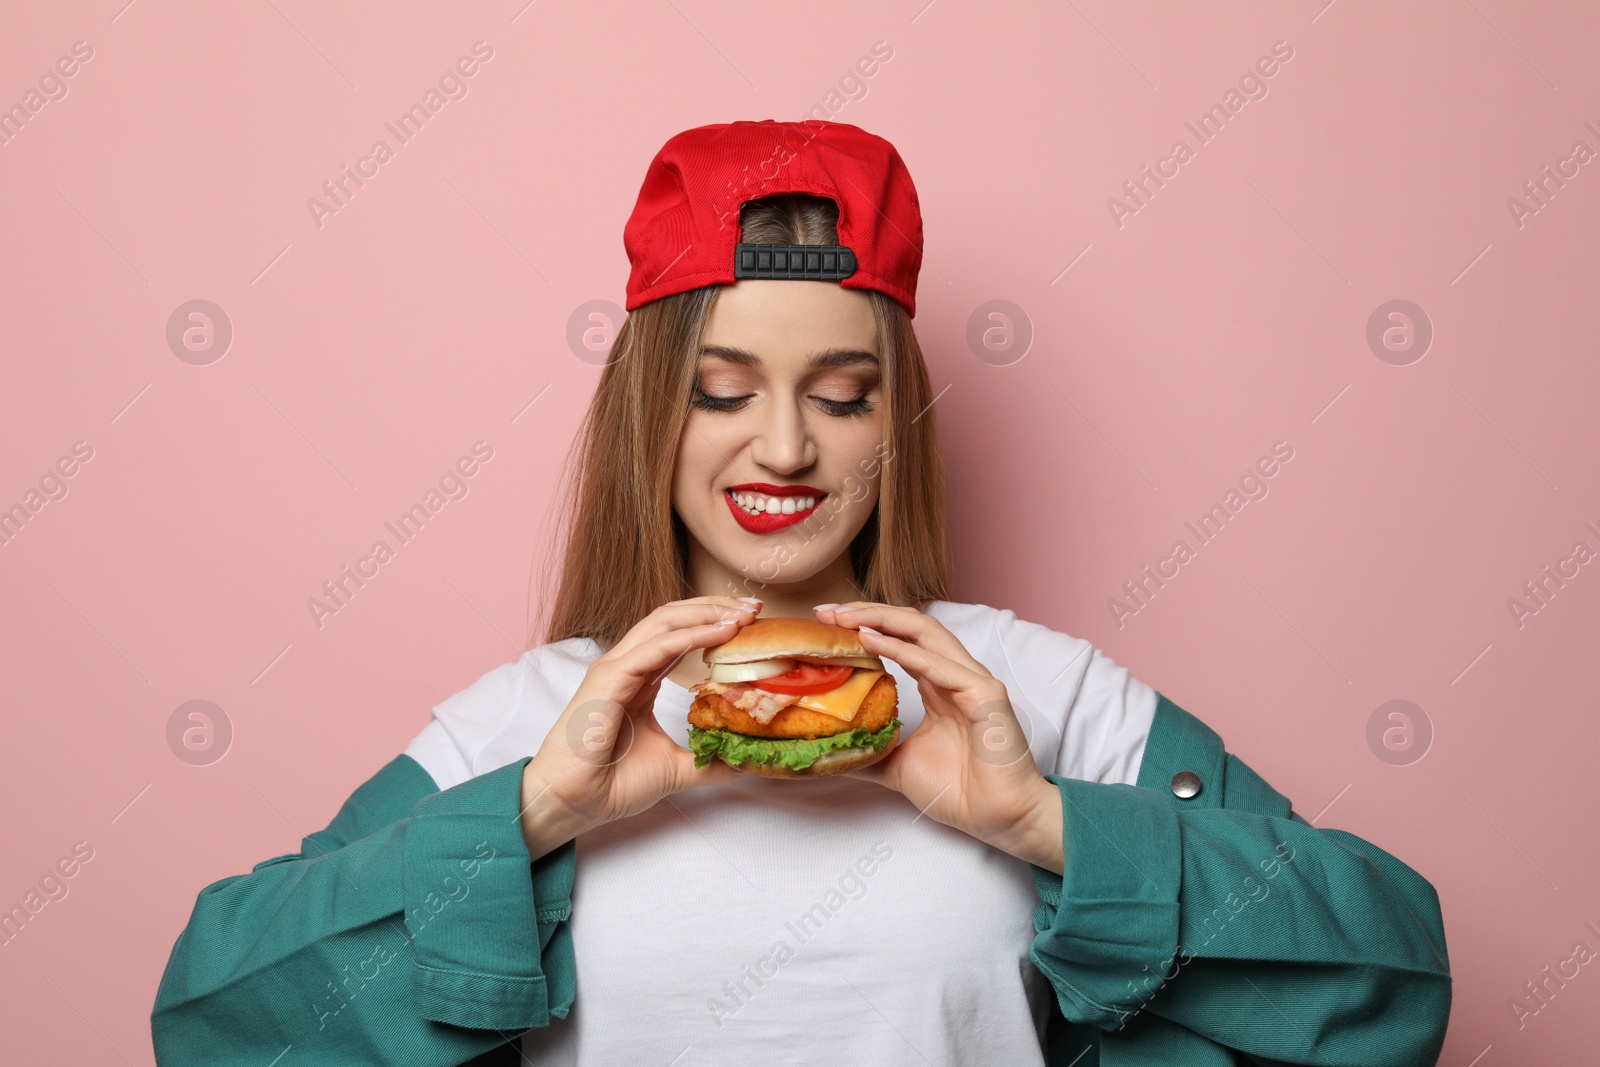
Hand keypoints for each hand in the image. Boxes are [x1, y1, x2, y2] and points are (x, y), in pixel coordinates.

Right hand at [519, 596, 758, 857]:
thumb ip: (708, 760)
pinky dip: (691, 635)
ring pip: (664, 621)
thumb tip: (746, 762)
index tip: (752, 623)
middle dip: (716, 607)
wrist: (574, 803)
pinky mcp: (610, 678)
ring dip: (707, 612)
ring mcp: (616, 668)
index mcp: (639, 679)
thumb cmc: (611, 783)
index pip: (679, 635)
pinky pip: (656, 647)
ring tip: (744, 614)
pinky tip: (721, 633)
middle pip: (673, 617)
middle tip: (754, 608)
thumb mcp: (675, 768)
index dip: (714, 622)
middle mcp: (627, 665)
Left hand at [813, 602, 1063, 871]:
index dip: (866, 625)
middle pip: (911, 626)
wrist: (1000, 819)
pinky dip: (905, 651)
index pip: (901, 639)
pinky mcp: (985, 696)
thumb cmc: (961, 791)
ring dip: (883, 620)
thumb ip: (869, 750)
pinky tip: (873, 642)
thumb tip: (829, 750)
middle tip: (828, 612)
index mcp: (938, 685)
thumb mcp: (898, 766)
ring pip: (926, 633)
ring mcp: (972, 682)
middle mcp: (955, 675)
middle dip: (868, 612)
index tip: (826, 623)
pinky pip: (941, 667)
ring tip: (846, 618)